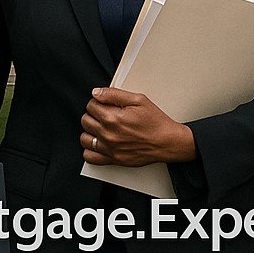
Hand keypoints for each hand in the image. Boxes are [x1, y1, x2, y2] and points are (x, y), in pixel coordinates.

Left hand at [80, 87, 196, 166]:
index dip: (98, 102)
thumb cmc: (156, 121)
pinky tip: (99, 142)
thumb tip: (96, 93)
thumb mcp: (138, 99)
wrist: (168, 142)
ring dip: (90, 131)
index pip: (90, 105)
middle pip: (85, 120)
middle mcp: (109, 135)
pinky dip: (91, 149)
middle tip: (105, 114)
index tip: (106, 104)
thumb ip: (113, 94)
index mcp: (113, 118)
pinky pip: (91, 157)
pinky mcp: (115, 160)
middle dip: (93, 114)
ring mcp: (110, 149)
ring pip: (84, 138)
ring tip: (101, 127)